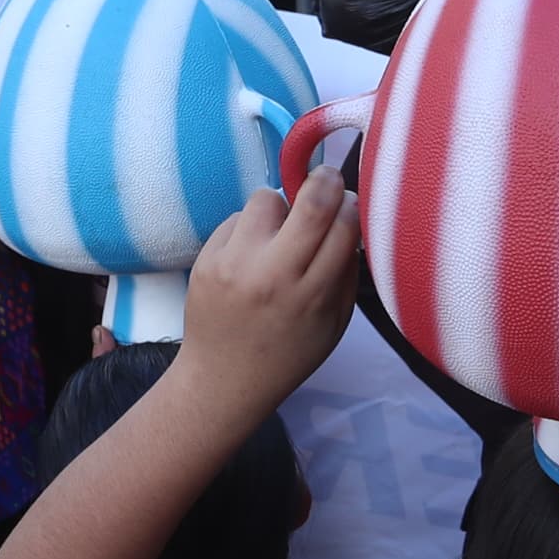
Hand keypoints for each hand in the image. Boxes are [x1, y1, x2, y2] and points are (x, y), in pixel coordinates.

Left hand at [179, 168, 361, 418]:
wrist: (222, 380)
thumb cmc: (288, 354)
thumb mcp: (334, 325)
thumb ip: (346, 274)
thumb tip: (353, 220)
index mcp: (312, 295)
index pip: (344, 227)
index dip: (352, 206)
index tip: (351, 203)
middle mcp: (273, 275)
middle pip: (311, 202)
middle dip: (326, 181)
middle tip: (328, 178)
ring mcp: (234, 264)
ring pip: (267, 199)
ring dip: (280, 208)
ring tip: (279, 233)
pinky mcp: (206, 259)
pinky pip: (237, 218)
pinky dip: (250, 229)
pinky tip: (251, 255)